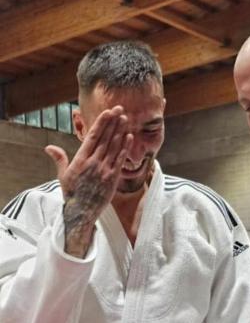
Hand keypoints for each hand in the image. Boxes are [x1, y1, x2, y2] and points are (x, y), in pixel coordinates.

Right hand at [45, 106, 132, 257]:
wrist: (81, 212)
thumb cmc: (72, 194)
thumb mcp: (63, 175)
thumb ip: (60, 159)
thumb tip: (49, 147)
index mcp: (81, 160)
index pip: (92, 137)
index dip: (101, 123)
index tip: (107, 112)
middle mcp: (93, 163)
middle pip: (105, 139)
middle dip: (113, 123)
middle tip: (119, 109)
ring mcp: (104, 171)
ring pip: (114, 147)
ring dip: (120, 132)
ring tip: (125, 119)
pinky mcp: (112, 179)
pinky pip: (120, 160)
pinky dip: (124, 148)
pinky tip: (129, 136)